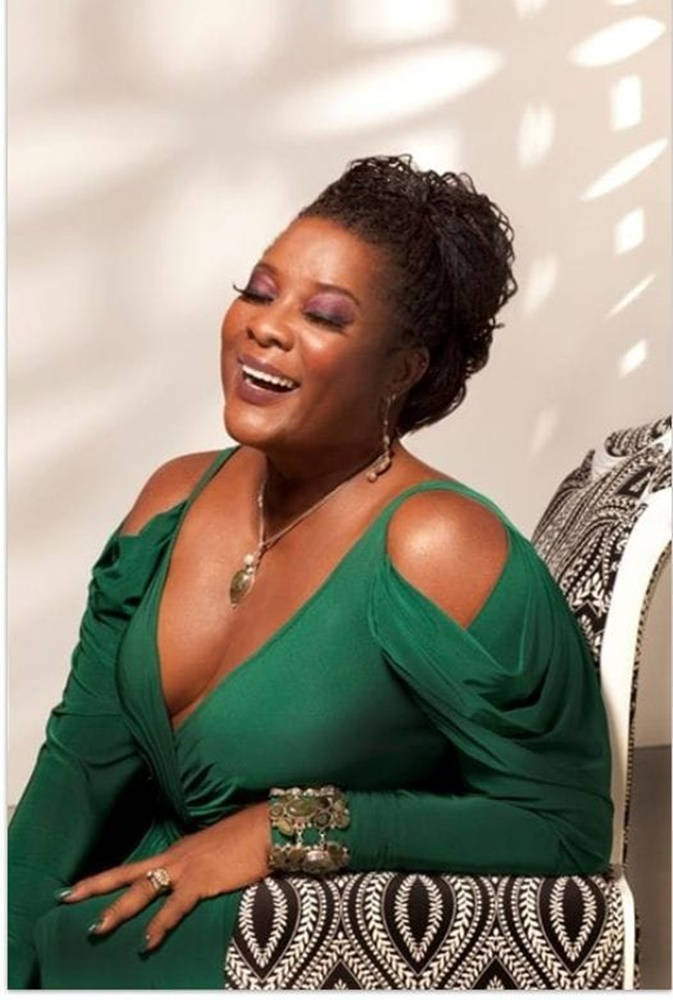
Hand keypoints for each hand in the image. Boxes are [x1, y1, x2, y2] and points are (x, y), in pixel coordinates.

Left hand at [56, 801, 271, 951]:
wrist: (266, 828)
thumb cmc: (246, 840)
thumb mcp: (214, 851)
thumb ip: (199, 865)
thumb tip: (195, 879)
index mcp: (177, 852)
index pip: (136, 867)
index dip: (107, 878)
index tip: (80, 887)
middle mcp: (174, 857)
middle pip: (127, 874)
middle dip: (96, 887)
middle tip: (68, 898)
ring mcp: (186, 868)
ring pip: (142, 889)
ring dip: (118, 909)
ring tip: (97, 928)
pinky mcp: (201, 880)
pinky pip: (174, 907)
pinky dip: (159, 925)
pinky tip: (147, 941)